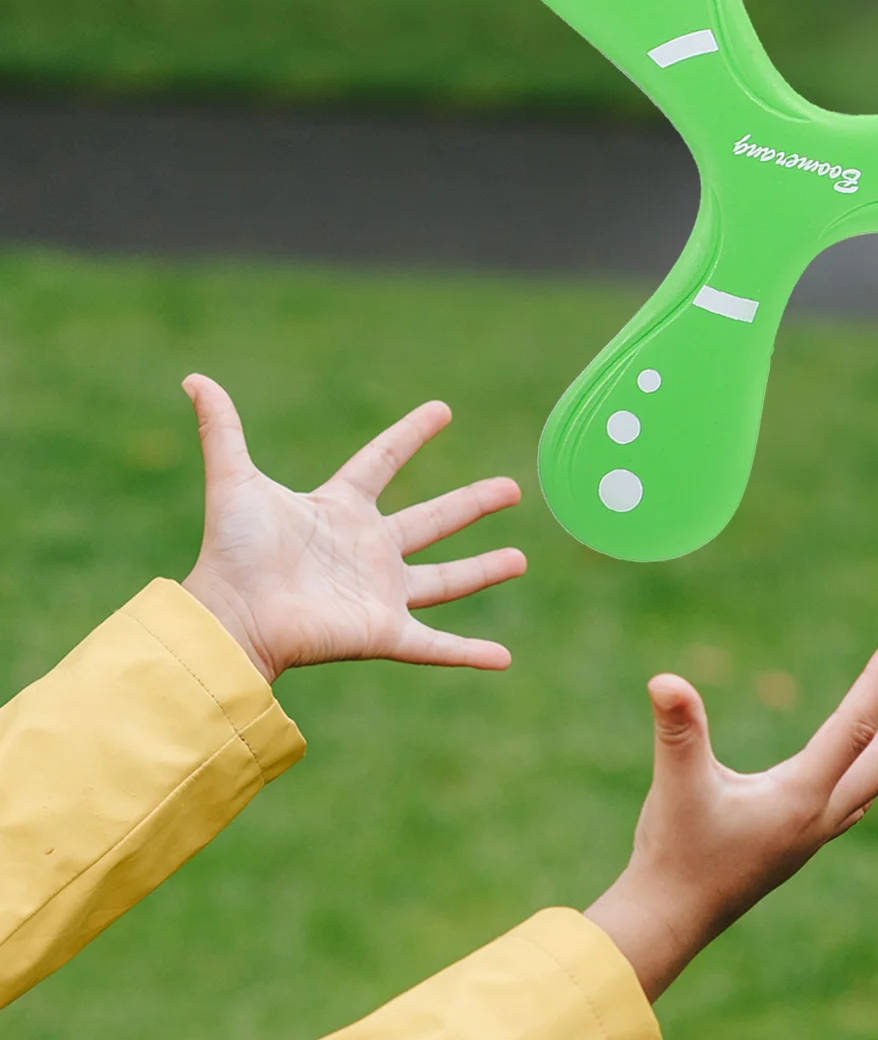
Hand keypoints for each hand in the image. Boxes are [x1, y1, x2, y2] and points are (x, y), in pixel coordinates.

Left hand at [179, 374, 525, 682]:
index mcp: (339, 510)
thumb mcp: (236, 481)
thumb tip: (194, 379)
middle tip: (513, 487)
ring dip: (484, 570)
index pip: (381, 462)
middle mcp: (367, 550)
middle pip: (432, 520)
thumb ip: (222, 429)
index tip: (442, 410)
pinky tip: (504, 660)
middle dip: (473, 503)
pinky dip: (470, 654)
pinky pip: (436, 645)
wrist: (231, 616)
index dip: (410, 435)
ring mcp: (380, 592)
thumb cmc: (232, 552)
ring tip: (522, 559)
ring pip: (445, 580)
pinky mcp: (385, 631)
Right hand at [585, 637, 877, 1000]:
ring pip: (869, 786)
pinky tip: (860, 784)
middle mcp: (817, 817)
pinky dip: (865, 781)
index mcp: (801, 796)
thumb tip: (663, 680)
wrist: (670, 921)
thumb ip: (678, 730)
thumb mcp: (677, 783)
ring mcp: (810, 837)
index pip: (853, 728)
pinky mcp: (794, 849)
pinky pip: (848, 808)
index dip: (877, 683)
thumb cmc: (674, 852)